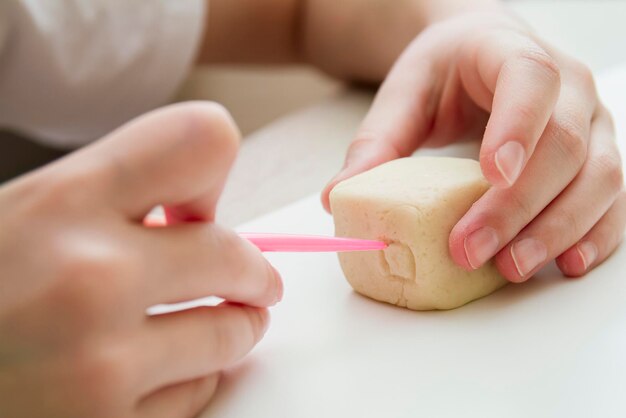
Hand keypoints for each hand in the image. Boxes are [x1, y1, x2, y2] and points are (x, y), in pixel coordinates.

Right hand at [0, 103, 282, 417]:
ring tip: (217, 323)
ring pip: (229, 333)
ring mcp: (98, 368)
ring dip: (230, 327)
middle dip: (249, 271)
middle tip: (254, 281)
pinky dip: (188, 380)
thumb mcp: (21, 217)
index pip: (201, 141)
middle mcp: (87, 280)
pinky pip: (195, 395)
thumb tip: (202, 212)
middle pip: (235, 255)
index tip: (202, 205)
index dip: (213, 171)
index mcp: (60, 205)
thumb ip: (110, 202)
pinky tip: (152, 369)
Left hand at [322, 12, 624, 281]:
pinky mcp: (597, 157)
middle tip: (471, 249)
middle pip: (565, 144)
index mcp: (513, 54)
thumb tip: (336, 196)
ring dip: (558, 229)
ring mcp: (591, 123)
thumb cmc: (447, 70)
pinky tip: (567, 263)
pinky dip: (596, 234)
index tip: (491, 175)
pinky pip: (612, 199)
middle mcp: (568, 87)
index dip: (517, 128)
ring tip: (512, 268)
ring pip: (600, 177)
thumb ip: (377, 141)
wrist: (482, 52)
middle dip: (518, 206)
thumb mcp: (405, 92)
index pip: (530, 82)